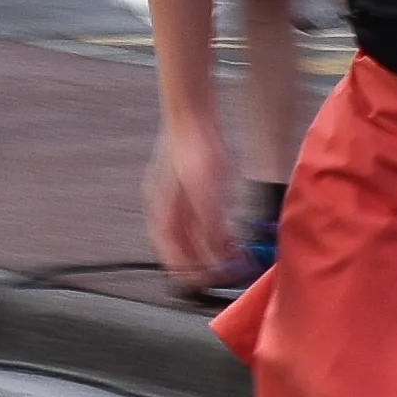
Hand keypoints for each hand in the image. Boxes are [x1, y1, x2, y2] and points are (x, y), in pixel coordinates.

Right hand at [145, 116, 252, 290]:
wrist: (192, 115)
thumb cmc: (194, 150)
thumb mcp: (207, 195)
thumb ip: (210, 228)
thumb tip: (217, 256)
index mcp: (162, 217)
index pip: (174, 262)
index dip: (196, 277)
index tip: (218, 282)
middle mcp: (163, 212)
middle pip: (182, 252)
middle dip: (206, 264)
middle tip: (232, 270)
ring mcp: (172, 200)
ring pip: (190, 237)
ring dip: (211, 249)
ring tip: (234, 253)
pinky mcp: (184, 189)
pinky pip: (196, 221)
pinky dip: (212, 231)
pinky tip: (227, 230)